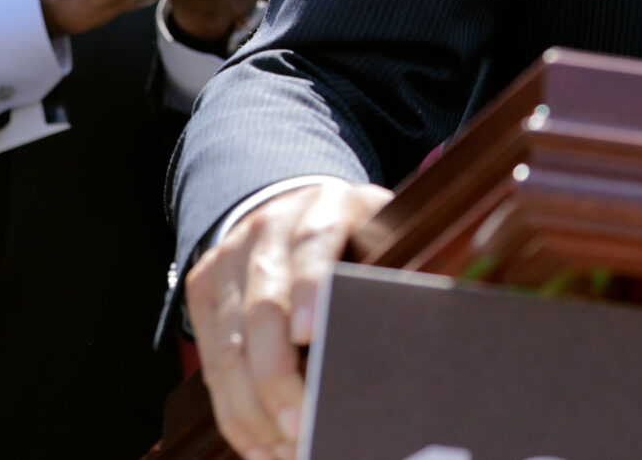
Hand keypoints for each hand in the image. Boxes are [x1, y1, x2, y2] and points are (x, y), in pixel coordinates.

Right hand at [190, 178, 394, 459]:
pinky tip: (261, 445)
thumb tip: (439, 320)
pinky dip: (235, 412)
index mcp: (324, 206)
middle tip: (306, 427)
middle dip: (280, 377)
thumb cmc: (355, 238)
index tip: (312, 336)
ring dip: (257, 409)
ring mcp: (228, 257)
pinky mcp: (203, 288)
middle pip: (263, 308)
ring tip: (289, 449)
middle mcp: (268, 226)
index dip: (311, 289)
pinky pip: (211, 361)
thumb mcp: (383, 236)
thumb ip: (400, 271)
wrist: (294, 206)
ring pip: (231, 345)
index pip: (315, 242)